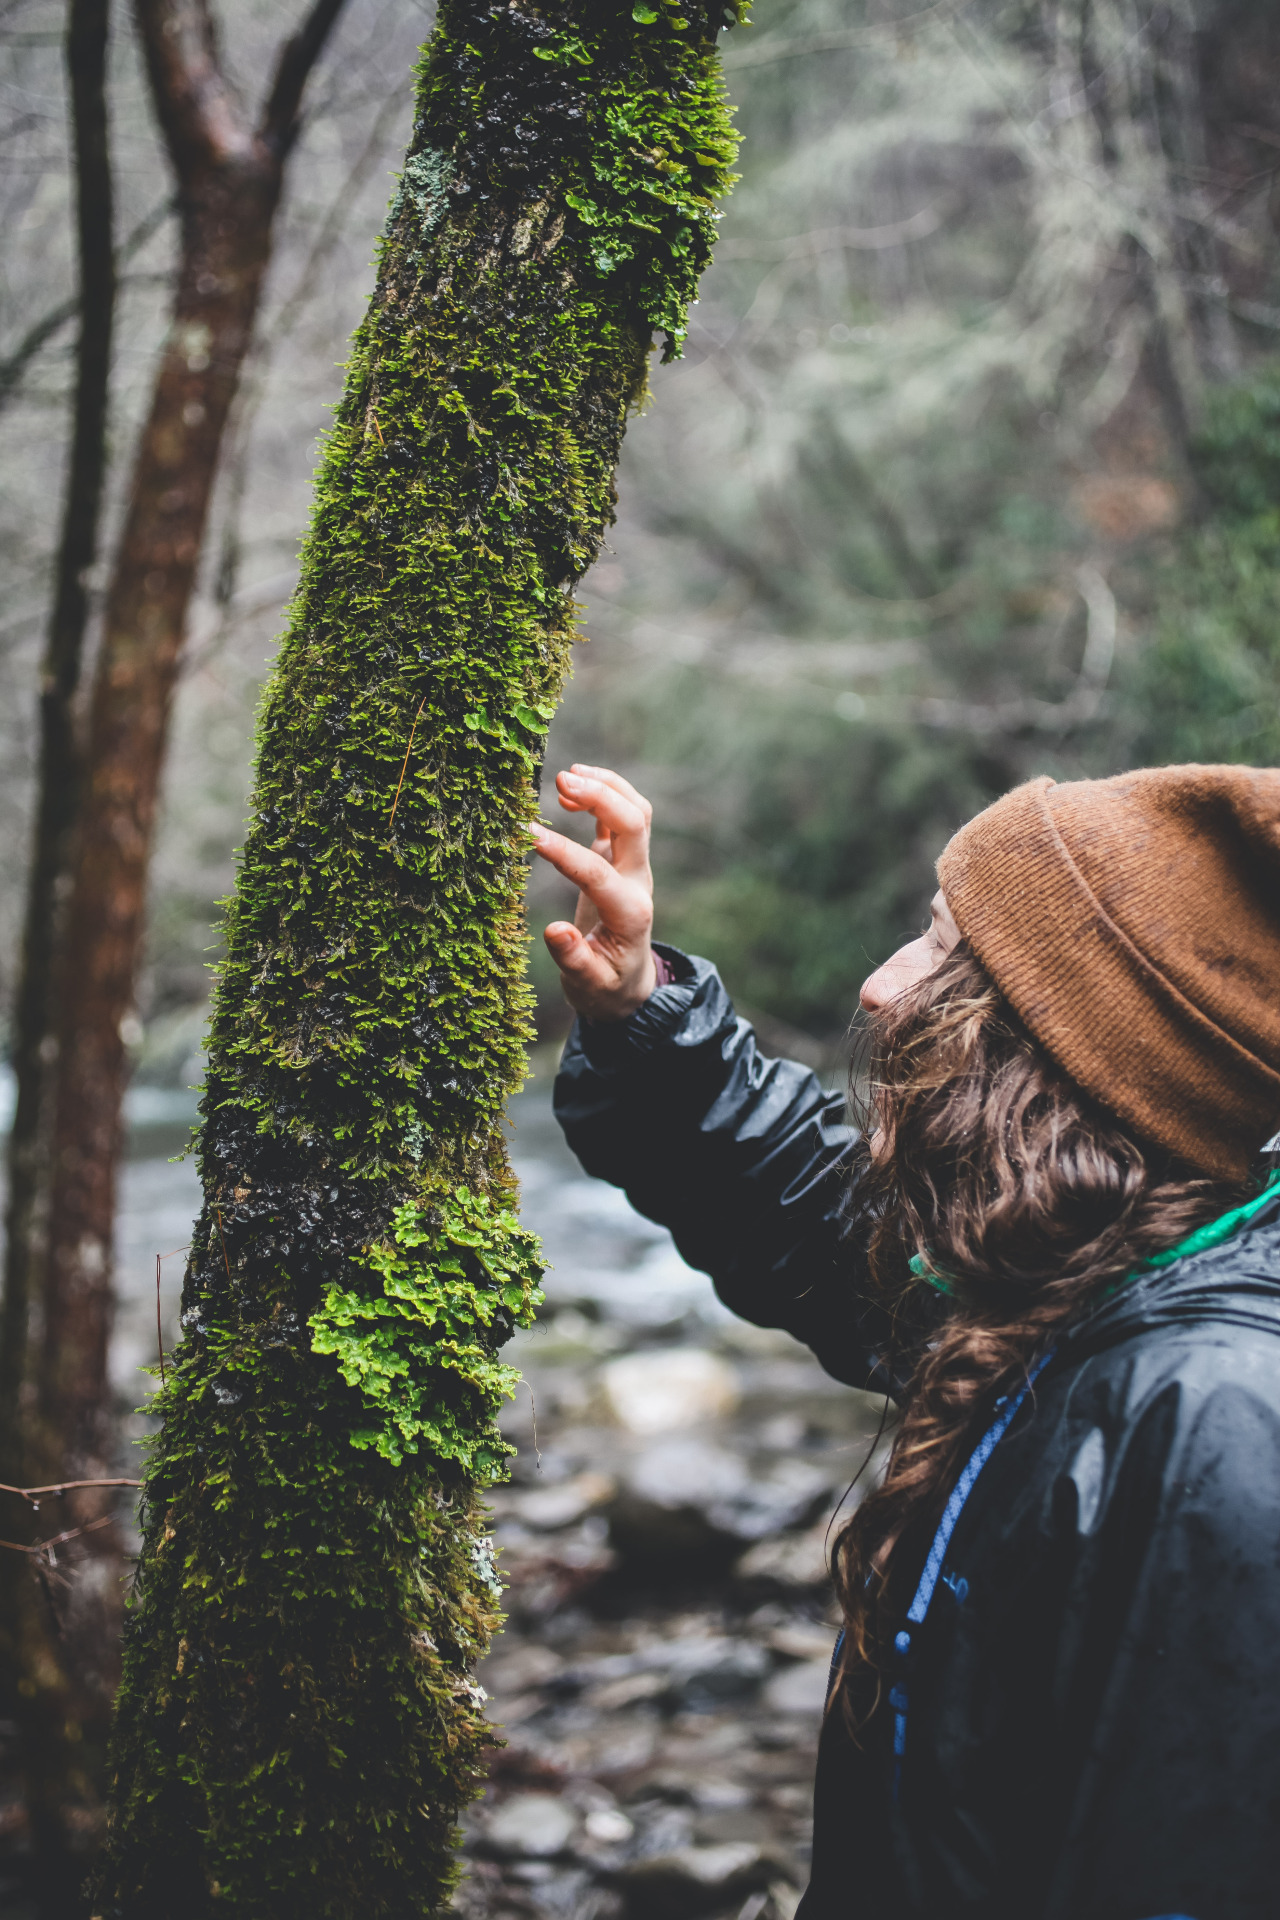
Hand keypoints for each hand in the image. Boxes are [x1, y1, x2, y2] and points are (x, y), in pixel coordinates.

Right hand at [531, 765, 656, 1020]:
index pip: (598, 872)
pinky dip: (603, 794)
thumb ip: (575, 960)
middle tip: (559, 781)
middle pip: (634, 824)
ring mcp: (633, 868)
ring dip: (607, 786)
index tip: (528, 834)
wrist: (627, 987)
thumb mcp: (589, 986)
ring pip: (635, 811)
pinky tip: (569, 790)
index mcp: (629, 914)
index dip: (563, 852)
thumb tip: (555, 931)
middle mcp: (637, 883)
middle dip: (601, 796)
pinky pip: (622, 817)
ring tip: (565, 776)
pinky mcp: (622, 860)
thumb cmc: (605, 988)